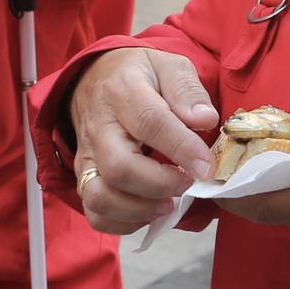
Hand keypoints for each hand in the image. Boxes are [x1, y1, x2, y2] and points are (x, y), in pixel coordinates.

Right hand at [67, 46, 219, 234]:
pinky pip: (94, 213)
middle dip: (160, 184)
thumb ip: (187, 90)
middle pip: (119, 167)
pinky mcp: (83, 176)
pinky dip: (124, 223)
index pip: (149, 122)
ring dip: (140, 209)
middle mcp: (99, 126)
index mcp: (123, 91)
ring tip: (168, 202)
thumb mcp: (168, 65)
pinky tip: (149, 211)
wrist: (96, 77)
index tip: (206, 166)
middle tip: (187, 182)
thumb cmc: (140, 75)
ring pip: (100, 196)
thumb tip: (205, 120)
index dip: (181, 148)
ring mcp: (86, 155)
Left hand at [217, 84, 289, 251]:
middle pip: (270, 208)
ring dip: (266, 187)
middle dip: (244, 185)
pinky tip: (288, 164)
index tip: (211, 170)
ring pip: (288, 210)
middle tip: (226, 155)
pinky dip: (289, 190)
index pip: (266, 202)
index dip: (233, 188)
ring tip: (249, 154)